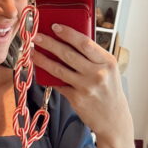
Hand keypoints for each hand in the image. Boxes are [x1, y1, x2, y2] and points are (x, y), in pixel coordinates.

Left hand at [31, 23, 133, 143]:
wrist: (114, 120)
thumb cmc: (110, 92)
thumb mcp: (110, 71)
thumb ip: (94, 58)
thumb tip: (69, 43)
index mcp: (108, 62)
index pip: (85, 43)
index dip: (68, 33)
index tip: (55, 27)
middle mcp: (98, 73)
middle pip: (68, 54)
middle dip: (50, 43)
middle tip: (37, 36)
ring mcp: (86, 87)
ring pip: (59, 69)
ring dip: (43, 59)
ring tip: (33, 52)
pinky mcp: (77, 99)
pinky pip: (59, 84)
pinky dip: (49, 78)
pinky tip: (41, 71)